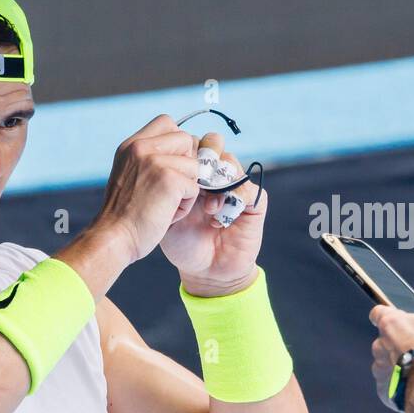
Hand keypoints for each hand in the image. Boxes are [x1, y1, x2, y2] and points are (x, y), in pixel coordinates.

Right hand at [88, 114, 200, 264]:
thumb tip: (184, 147)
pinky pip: (195, 187)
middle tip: (171, 187)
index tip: (171, 167)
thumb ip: (148, 158)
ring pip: (194, 165)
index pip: (167, 122)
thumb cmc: (124, 215)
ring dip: (187, 188)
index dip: (177, 143)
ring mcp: (154, 161)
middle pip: (186, 139)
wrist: (113, 238)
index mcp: (131, 144)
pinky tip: (167, 213)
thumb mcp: (129, 175)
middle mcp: (141, 147)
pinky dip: (186, 205)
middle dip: (187, 164)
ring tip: (166, 203)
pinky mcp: (168, 179)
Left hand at [159, 130, 266, 296]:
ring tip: (207, 208)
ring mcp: (235, 186)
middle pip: (214, 142)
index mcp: (192, 171)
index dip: (184, 150)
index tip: (174, 169)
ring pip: (230, 163)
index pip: (191, 142)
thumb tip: (160, 156)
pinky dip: (233, 201)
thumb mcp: (165, 209)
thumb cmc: (181, 243)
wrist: (203, 270)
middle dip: (203, 156)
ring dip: (217, 183)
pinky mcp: (253, 203)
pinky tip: (218, 220)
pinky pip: (248, 189)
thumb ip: (165, 183)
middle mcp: (215, 174)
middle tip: (194, 176)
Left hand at [369, 292, 413, 412]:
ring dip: (399, 362)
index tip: (399, 319)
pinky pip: (389, 383)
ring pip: (386, 362)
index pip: (378, 313)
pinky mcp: (383, 390)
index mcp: (391, 323)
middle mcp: (380, 345)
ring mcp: (380, 368)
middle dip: (400, 341)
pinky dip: (399, 382)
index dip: (390, 315)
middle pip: (385, 339)